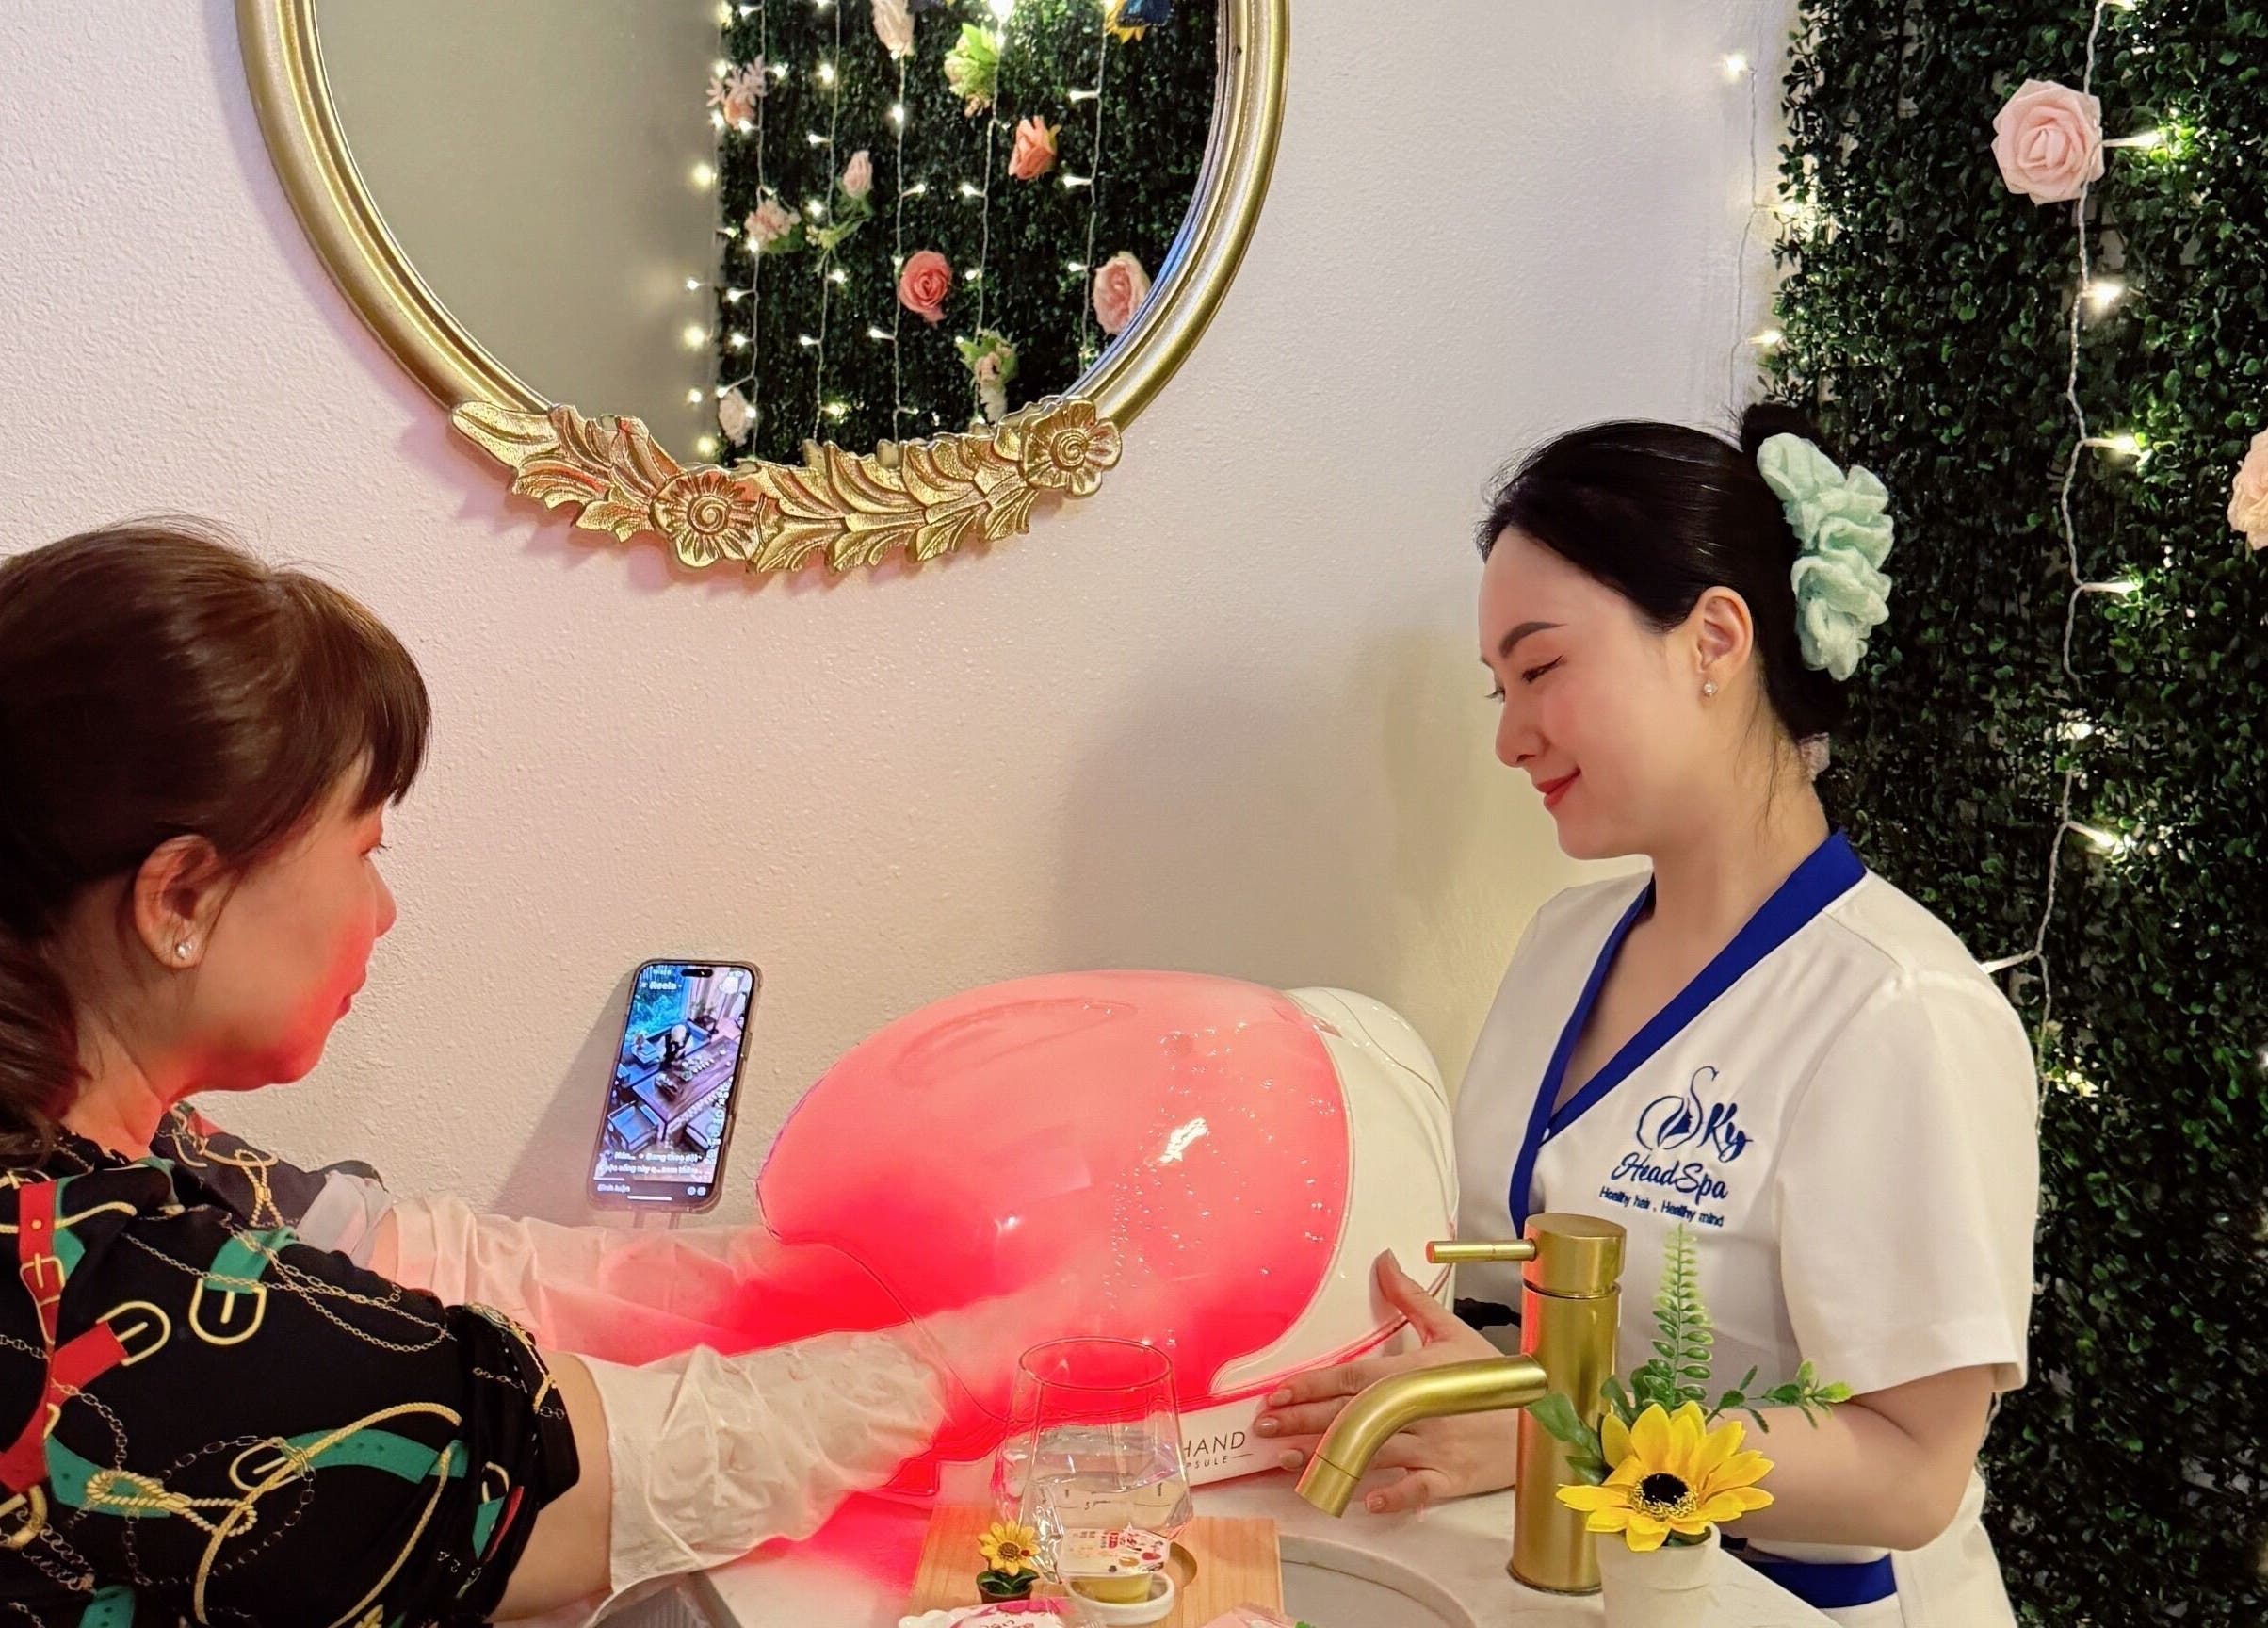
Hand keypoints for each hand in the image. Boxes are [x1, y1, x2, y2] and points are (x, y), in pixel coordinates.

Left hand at [1251, 1251, 1520, 1514]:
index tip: (1277, 1393)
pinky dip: (1394, 1497)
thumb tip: (1384, 1260)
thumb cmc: (1491, 1376)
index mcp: (1411, 1374)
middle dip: (1303, 1422)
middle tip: (1265, 1428)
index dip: (1311, 1385)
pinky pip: (1417, 1491)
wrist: (1537, 1415)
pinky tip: (1364, 1500)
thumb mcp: (1451, 1331)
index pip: (1350, 1377)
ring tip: (1287, 1463)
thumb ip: (1409, 1299)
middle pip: (1350, 1416)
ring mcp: (1432, 1448)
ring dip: (1328, 1458)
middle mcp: (1415, 1411)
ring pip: (1372, 1454)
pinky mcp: (1449, 1479)